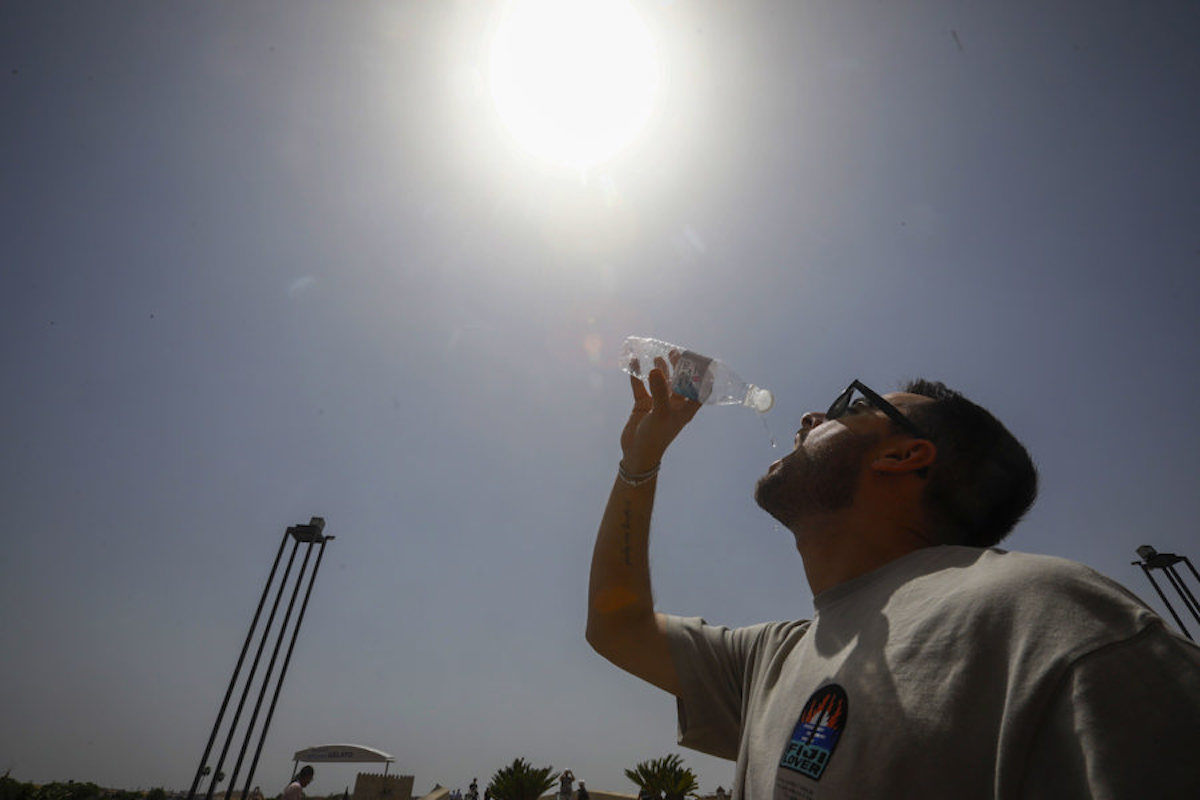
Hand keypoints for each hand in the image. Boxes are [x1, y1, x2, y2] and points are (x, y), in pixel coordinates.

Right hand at [620, 356, 701, 472]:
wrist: (636, 453)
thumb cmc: (655, 437)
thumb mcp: (661, 414)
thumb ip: (659, 391)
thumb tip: (656, 369)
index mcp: (685, 409)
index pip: (699, 391)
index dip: (703, 377)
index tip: (702, 361)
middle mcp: (673, 405)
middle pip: (679, 382)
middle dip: (678, 367)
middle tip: (674, 352)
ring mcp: (657, 404)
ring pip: (660, 382)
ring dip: (659, 369)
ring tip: (657, 356)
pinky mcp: (643, 405)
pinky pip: (641, 386)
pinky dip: (638, 375)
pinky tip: (635, 362)